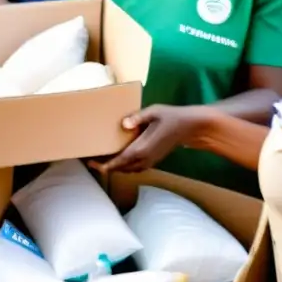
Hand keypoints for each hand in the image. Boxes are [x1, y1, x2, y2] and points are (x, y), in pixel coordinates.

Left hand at [90, 104, 209, 173]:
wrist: (189, 127)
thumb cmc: (170, 117)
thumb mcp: (153, 112)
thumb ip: (137, 117)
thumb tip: (123, 124)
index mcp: (142, 149)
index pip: (119, 161)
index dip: (105, 165)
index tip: (92, 164)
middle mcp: (145, 159)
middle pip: (121, 168)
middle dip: (106, 166)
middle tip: (92, 159)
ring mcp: (150, 162)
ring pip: (127, 169)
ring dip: (115, 166)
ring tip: (102, 158)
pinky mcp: (153, 161)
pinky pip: (134, 168)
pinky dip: (124, 165)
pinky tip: (118, 157)